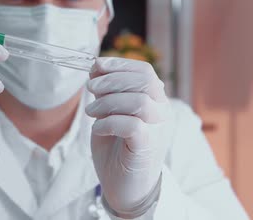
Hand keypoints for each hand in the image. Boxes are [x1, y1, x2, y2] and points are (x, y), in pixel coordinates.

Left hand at [86, 57, 169, 213]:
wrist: (125, 188)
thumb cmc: (117, 150)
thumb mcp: (109, 113)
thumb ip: (107, 93)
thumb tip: (96, 67)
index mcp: (155, 101)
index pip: (145, 72)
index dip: (120, 65)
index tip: (96, 65)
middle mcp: (162, 113)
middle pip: (145, 81)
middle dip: (113, 79)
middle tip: (90, 87)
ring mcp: (157, 130)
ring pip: (140, 101)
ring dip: (108, 102)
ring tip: (91, 112)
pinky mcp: (147, 148)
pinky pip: (133, 125)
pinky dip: (109, 122)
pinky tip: (98, 129)